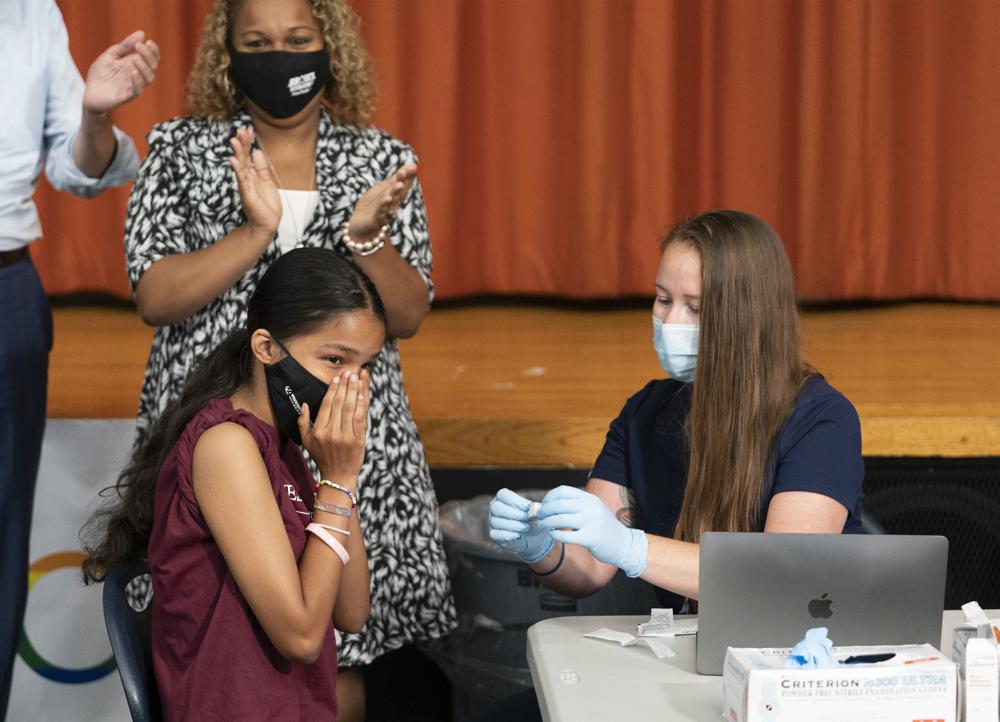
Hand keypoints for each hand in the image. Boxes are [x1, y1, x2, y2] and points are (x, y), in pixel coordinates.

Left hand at [82, 30, 159, 114]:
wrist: (90, 93)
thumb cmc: (100, 74)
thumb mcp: (111, 54)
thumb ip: (125, 45)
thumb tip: (141, 33)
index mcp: (135, 64)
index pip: (152, 57)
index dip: (153, 50)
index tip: (148, 42)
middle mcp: (137, 74)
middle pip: (153, 66)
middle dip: (148, 55)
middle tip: (139, 46)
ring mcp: (134, 85)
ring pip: (149, 78)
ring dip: (144, 67)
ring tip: (135, 58)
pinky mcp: (128, 95)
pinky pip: (138, 89)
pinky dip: (137, 80)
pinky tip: (132, 71)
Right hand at [229, 128, 281, 240]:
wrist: (267, 223)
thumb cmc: (267, 204)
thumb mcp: (268, 181)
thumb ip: (262, 167)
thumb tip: (257, 151)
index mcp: (253, 173)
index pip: (248, 154)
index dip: (248, 142)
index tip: (248, 129)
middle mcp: (247, 177)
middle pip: (243, 157)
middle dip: (242, 143)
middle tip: (240, 130)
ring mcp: (246, 184)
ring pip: (240, 165)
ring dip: (237, 152)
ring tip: (235, 140)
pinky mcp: (247, 193)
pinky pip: (242, 180)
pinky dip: (238, 169)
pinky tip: (234, 160)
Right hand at [298, 370, 369, 486]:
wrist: (338, 476)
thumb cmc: (322, 456)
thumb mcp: (306, 441)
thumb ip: (302, 422)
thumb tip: (304, 404)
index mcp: (319, 430)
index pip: (327, 404)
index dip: (333, 389)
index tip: (336, 378)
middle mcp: (332, 432)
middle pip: (340, 403)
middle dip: (345, 385)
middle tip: (349, 372)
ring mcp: (346, 436)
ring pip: (351, 408)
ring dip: (355, 390)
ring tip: (357, 377)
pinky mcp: (358, 439)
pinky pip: (361, 417)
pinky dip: (362, 404)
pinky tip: (363, 393)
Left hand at [347, 163, 416, 239]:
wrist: (360, 228)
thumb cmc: (371, 207)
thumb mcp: (382, 190)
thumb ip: (394, 179)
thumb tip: (409, 166)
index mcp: (394, 196)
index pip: (402, 184)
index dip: (407, 176)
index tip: (413, 166)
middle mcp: (392, 205)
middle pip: (398, 193)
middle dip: (402, 183)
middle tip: (406, 172)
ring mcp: (385, 212)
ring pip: (391, 202)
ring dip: (395, 193)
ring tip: (399, 184)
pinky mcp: (376, 220)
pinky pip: (380, 212)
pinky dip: (383, 205)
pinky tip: (387, 198)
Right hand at [488, 488, 553, 563]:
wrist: (534, 537)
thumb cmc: (533, 520)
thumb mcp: (536, 512)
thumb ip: (535, 508)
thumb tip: (533, 508)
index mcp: (503, 498)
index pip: (502, 494)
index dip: (515, 500)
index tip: (528, 506)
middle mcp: (495, 508)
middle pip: (496, 507)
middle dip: (514, 513)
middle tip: (527, 518)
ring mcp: (492, 522)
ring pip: (496, 522)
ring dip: (514, 525)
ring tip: (526, 527)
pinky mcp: (493, 535)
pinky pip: (496, 534)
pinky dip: (509, 535)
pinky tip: (519, 535)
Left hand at [537, 486, 647, 576]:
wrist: (624, 544)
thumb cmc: (604, 528)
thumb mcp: (594, 509)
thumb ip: (577, 505)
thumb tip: (551, 504)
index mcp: (590, 498)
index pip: (563, 491)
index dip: (549, 497)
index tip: (543, 505)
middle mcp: (591, 508)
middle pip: (559, 504)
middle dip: (545, 510)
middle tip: (540, 516)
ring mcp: (592, 522)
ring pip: (560, 519)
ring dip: (548, 523)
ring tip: (544, 526)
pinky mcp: (591, 538)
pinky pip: (566, 536)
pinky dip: (555, 535)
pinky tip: (553, 536)